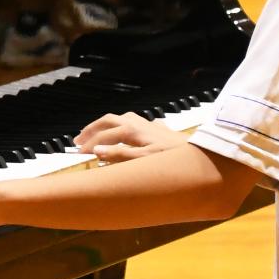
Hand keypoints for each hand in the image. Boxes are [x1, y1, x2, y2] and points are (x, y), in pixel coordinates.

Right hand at [74, 111, 189, 161]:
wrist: (200, 154)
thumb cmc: (172, 159)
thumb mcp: (144, 161)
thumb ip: (119, 156)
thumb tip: (97, 150)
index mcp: (131, 130)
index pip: (103, 136)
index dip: (89, 144)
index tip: (78, 154)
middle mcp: (137, 123)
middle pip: (108, 121)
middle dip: (92, 129)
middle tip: (78, 141)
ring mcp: (147, 124)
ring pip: (120, 118)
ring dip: (105, 126)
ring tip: (96, 134)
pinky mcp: (156, 128)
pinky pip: (133, 122)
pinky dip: (122, 126)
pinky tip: (125, 132)